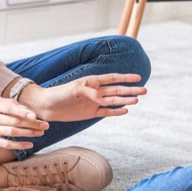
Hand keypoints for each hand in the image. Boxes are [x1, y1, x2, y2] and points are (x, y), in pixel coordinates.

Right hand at [0, 97, 48, 149]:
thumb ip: (9, 103)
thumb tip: (26, 108)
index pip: (11, 108)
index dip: (24, 112)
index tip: (36, 115)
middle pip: (15, 121)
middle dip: (32, 123)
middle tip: (45, 125)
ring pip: (12, 132)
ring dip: (28, 133)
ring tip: (40, 133)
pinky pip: (6, 144)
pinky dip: (18, 145)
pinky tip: (29, 144)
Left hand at [21, 74, 146, 121]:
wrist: (47, 106)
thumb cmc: (59, 94)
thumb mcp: (73, 90)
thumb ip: (89, 92)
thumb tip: (103, 99)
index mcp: (92, 81)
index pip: (112, 78)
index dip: (125, 78)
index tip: (138, 77)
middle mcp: (95, 91)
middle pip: (117, 90)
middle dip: (130, 90)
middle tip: (145, 90)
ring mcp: (93, 103)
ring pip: (114, 101)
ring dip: (125, 100)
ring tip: (137, 100)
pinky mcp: (89, 113)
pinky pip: (106, 112)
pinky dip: (115, 111)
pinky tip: (125, 110)